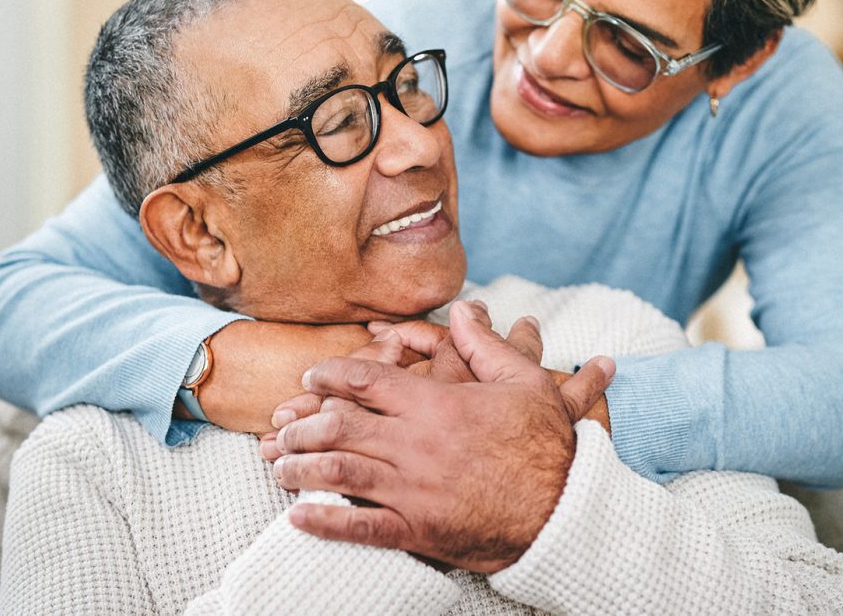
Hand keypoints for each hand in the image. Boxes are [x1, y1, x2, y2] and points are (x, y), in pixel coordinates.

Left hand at [270, 300, 613, 571]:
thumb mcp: (525, 382)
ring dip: (299, 467)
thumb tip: (463, 311)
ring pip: (337, 472)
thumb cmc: (547, 445)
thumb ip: (486, 345)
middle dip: (301, 423)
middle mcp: (414, 444)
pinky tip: (298, 517)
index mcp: (435, 404)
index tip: (312, 376)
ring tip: (279, 465)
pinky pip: (359, 527)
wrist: (564, 511)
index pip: (366, 379)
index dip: (330, 374)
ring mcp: (412, 489)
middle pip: (337, 425)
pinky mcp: (417, 529)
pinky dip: (323, 522)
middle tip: (283, 425)